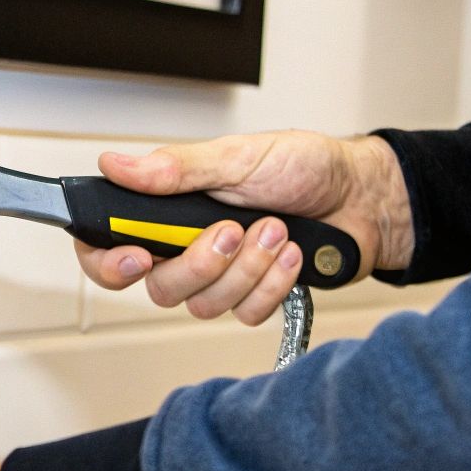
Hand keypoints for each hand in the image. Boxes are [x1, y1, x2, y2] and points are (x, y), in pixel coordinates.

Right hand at [76, 131, 411, 324]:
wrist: (363, 195)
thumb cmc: (304, 167)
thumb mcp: (237, 156)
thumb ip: (176, 168)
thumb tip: (116, 164)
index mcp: (169, 208)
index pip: (108, 244)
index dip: (108, 262)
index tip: (138, 257)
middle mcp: (186, 246)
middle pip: (159, 287)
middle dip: (200, 264)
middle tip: (232, 229)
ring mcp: (221, 277)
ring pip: (203, 305)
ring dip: (246, 269)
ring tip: (274, 230)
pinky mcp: (254, 298)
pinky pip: (244, 314)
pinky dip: (272, 284)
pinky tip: (291, 254)